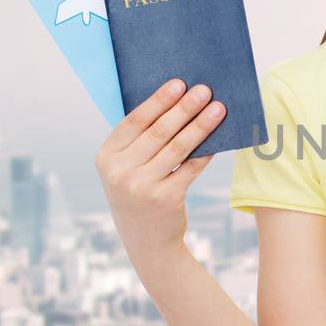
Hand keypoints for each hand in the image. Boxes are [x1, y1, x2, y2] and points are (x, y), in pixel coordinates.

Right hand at [95, 77, 225, 265]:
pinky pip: (191, 167)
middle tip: (204, 90)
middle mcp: (119, 172)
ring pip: (177, 147)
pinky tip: (219, 138)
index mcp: (106, 158)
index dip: (158, 100)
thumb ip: (139, 142)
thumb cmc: (139, 194)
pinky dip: (206, 151)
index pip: (134, 121)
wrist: (147, 243)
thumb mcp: (125, 170)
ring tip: (218, 108)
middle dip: (184, 108)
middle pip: (158, 131)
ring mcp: (141, 187)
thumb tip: (175, 102)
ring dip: (200, 125)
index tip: (178, 83)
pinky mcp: (165, 199)